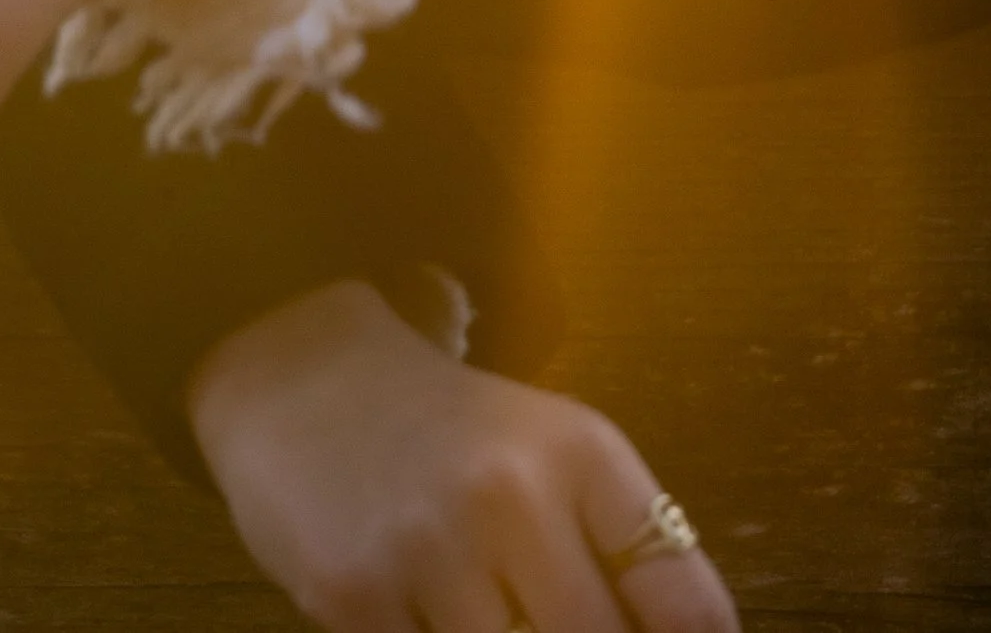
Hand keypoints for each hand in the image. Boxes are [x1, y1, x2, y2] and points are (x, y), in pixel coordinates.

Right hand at [190, 279, 740, 632]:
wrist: (307, 381)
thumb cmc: (452, 435)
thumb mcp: (550, 455)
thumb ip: (618, 549)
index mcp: (582, 454)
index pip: (684, 601)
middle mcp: (514, 496)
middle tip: (554, 618)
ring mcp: (431, 549)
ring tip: (495, 610)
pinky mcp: (355, 597)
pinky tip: (429, 617)